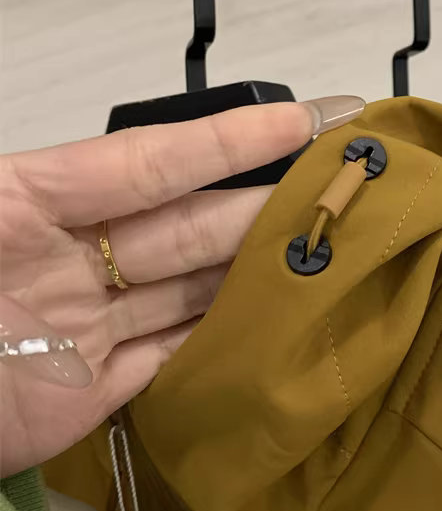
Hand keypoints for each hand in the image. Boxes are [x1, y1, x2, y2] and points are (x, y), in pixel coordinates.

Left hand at [0, 96, 363, 476]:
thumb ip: (14, 189)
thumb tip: (125, 165)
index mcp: (31, 204)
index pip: (148, 164)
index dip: (225, 141)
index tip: (301, 119)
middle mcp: (73, 259)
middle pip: (186, 225)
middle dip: (262, 202)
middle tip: (341, 188)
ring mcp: (89, 327)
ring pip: (191, 288)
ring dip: (256, 269)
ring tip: (328, 249)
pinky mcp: (98, 392)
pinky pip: (174, 357)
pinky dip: (225, 340)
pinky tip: (274, 321)